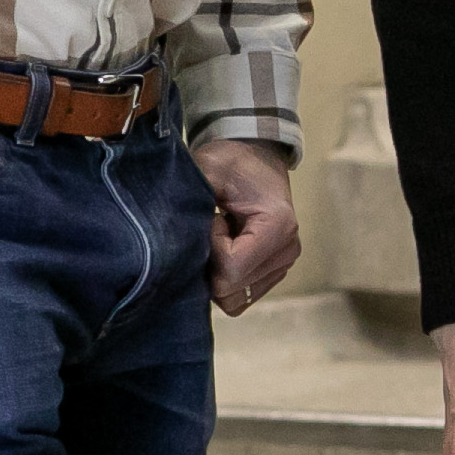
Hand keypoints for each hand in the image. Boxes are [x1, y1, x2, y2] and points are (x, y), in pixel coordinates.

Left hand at [191, 140, 301, 314]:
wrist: (254, 154)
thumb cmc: (231, 160)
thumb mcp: (207, 170)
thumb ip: (189, 201)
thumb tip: (167, 237)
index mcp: (277, 227)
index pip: (231, 270)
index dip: (209, 249)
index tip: (212, 219)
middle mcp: (287, 251)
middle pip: (231, 290)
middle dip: (211, 264)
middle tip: (213, 228)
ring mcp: (283, 264)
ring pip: (235, 299)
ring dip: (217, 274)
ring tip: (220, 238)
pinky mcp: (275, 272)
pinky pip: (241, 297)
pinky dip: (226, 279)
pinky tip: (226, 250)